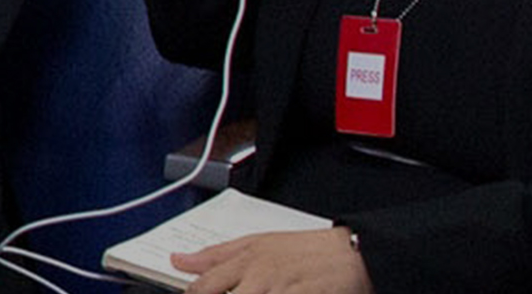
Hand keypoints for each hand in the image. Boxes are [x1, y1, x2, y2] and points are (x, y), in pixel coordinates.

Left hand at [173, 227, 368, 293]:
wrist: (353, 255)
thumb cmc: (306, 251)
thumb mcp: (258, 243)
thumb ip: (216, 255)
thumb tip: (179, 260)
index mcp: (246, 258)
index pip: (203, 286)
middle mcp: (259, 275)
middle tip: (230, 293)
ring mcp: (279, 290)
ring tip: (258, 293)